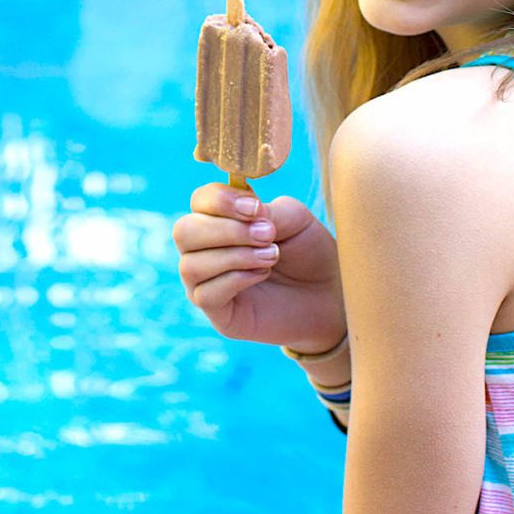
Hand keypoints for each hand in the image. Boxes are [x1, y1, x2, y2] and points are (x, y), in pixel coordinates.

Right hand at [173, 184, 345, 353]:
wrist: (328, 292)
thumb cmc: (308, 250)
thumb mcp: (294, 219)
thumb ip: (267, 210)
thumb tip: (245, 213)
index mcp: (221, 219)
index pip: (199, 200)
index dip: (221, 200)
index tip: (255, 208)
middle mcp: (205, 249)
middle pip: (184, 231)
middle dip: (228, 230)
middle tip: (267, 235)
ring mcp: (207, 283)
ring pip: (192, 265)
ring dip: (236, 256)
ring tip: (272, 256)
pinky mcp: (217, 313)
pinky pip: (205, 294)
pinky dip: (236, 279)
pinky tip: (261, 274)